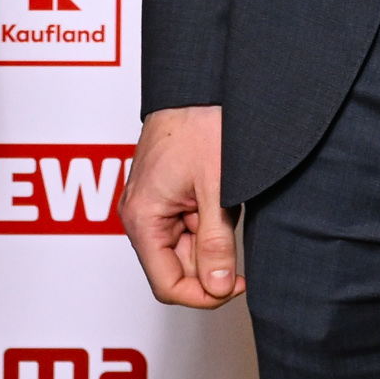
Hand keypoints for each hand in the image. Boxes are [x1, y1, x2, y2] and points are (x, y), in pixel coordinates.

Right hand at [123, 104, 243, 307]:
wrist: (196, 84)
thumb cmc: (200, 124)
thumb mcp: (217, 189)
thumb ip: (216, 243)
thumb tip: (218, 287)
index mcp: (143, 218)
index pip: (167, 285)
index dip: (204, 295)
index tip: (237, 284)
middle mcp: (139, 215)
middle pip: (175, 269)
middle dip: (210, 264)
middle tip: (240, 246)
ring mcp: (150, 205)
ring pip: (183, 249)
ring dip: (211, 241)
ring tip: (229, 210)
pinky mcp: (163, 195)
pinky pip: (185, 227)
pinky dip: (208, 224)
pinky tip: (223, 203)